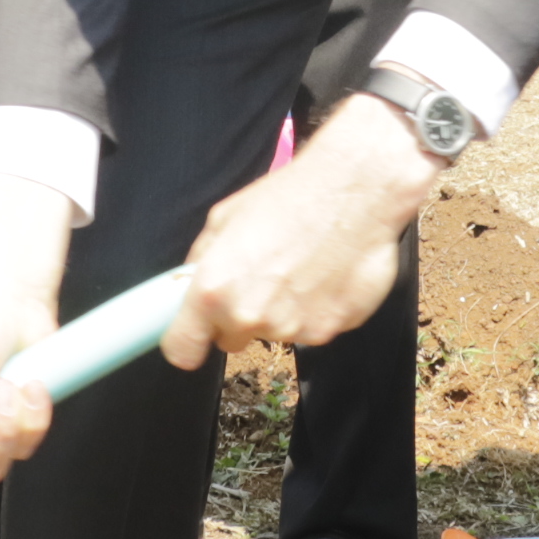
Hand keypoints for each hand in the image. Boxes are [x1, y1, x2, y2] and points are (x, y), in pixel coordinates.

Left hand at [165, 96, 425, 367]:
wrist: (356, 189)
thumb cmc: (289, 195)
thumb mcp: (226, 216)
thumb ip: (203, 258)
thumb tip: (189, 281)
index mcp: (214, 290)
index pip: (182, 350)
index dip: (188, 342)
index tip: (196, 335)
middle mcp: (250, 316)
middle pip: (232, 339)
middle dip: (239, 316)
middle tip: (262, 277)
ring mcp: (293, 328)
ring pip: (276, 331)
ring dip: (283, 310)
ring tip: (301, 266)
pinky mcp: (332, 330)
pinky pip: (315, 327)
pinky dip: (318, 308)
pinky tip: (326, 273)